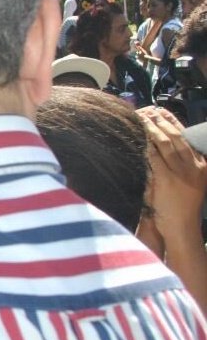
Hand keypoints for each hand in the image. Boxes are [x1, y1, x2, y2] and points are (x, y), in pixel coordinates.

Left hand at [138, 107, 206, 242]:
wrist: (181, 228)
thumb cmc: (180, 207)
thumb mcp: (188, 182)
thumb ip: (180, 165)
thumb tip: (163, 147)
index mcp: (202, 165)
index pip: (187, 138)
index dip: (174, 122)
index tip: (162, 111)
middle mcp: (194, 166)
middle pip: (176, 137)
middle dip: (161, 122)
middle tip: (149, 111)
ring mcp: (181, 173)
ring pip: (165, 144)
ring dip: (152, 129)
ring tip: (142, 118)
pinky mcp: (167, 180)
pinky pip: (154, 158)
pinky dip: (146, 146)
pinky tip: (139, 138)